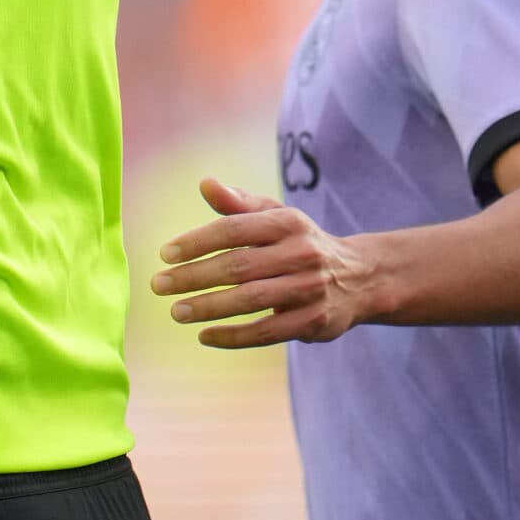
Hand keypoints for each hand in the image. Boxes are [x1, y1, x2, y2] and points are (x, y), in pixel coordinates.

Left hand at [155, 177, 378, 347]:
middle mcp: (300, 253)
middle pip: (237, 267)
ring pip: (251, 300)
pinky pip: (267, 332)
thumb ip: (238, 203)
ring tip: (176, 312)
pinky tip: (204, 335)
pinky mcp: (314, 321)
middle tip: (158, 285)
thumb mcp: (275, 216)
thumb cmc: (299, 243)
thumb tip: (205, 184)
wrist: (360, 278)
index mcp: (286, 223)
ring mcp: (309, 289)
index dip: (196, 241)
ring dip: (209, 307)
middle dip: (194, 277)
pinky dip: (233, 336)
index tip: (165, 254)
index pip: (233, 230)